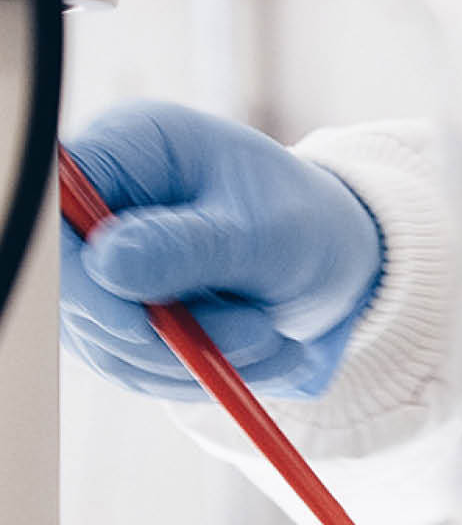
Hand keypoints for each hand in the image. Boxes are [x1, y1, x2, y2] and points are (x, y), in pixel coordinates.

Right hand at [59, 102, 381, 398]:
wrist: (339, 258)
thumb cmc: (307, 223)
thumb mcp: (265, 231)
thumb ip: (189, 247)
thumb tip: (108, 266)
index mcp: (132, 149)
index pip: (58, 209)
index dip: (78, 276)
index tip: (135, 325)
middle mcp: (106, 205)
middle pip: (78, 288)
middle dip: (165, 336)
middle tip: (258, 334)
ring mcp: (110, 266)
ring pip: (113, 343)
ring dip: (197, 362)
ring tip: (277, 339)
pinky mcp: (129, 317)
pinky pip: (144, 369)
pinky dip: (206, 375)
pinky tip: (268, 354)